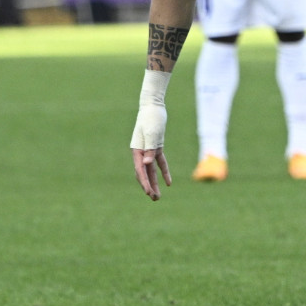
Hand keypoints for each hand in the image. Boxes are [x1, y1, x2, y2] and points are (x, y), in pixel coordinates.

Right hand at [131, 70, 171, 199]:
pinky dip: (164, 172)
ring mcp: (148, 150)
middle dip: (149, 186)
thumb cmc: (152, 118)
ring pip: (151, 171)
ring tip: (158, 196)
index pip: (140, 170)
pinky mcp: (156, 147)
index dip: (144, 182)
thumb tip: (147, 164)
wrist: (153, 105)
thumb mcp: (152, 133)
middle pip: (144, 173)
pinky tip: (168, 183)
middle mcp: (141, 152)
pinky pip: (160, 162)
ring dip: (154, 183)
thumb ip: (150, 149)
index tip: (149, 192)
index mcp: (137, 150)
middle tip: (154, 199)